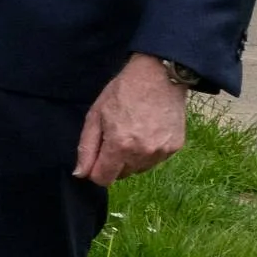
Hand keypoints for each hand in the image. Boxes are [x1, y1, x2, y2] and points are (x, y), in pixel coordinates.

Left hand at [75, 55, 191, 187]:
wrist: (159, 76)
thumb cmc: (122, 93)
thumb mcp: (95, 117)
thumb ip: (86, 148)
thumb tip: (81, 174)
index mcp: (119, 146)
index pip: (103, 179)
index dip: (95, 171)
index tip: (96, 158)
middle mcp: (142, 153)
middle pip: (121, 175)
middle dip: (113, 162)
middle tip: (115, 137)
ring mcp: (161, 151)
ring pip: (138, 169)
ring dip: (132, 158)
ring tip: (132, 133)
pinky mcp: (175, 147)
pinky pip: (155, 160)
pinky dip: (148, 152)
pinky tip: (147, 131)